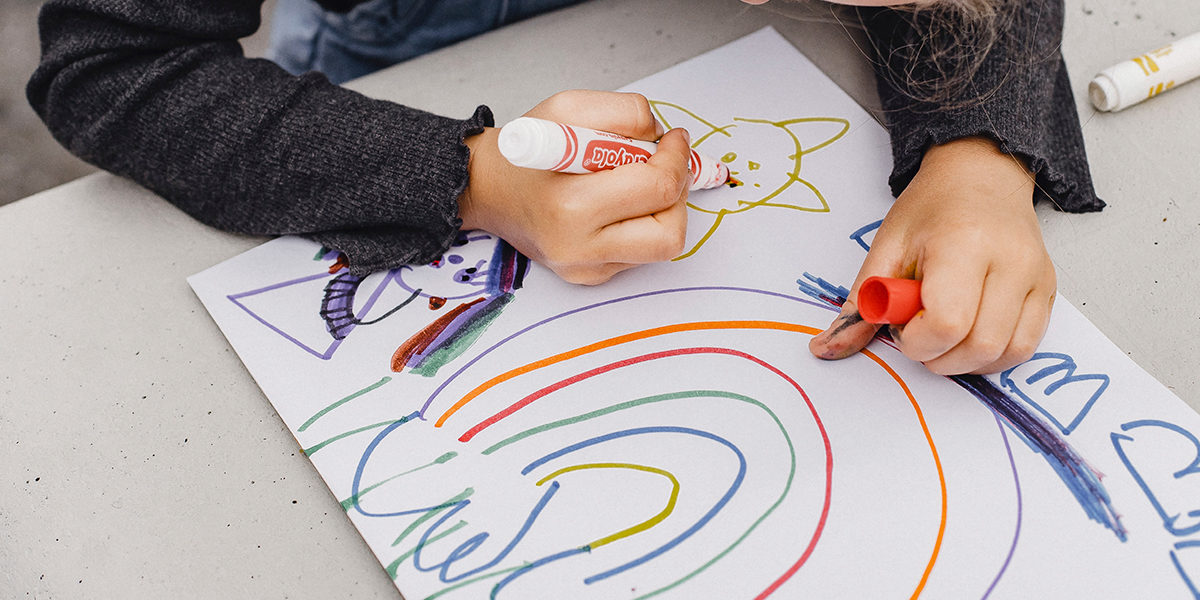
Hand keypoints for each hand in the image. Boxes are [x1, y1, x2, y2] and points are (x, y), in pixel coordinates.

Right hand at [458, 90, 690, 284]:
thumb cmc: (526, 152)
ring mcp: (585, 269)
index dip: (678, 159)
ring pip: (661, 248)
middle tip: (668, 166)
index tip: (675, 139)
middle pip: (669, 233)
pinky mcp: (591, 278)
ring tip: (646, 183)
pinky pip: (640, 254)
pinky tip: (622, 205)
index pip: (656, 188)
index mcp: (570, 206)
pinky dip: (644, 224)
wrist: (487, 190)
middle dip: (679, 192)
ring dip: (666, 210)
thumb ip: (623, 113)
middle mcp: (579, 247)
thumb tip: (664, 138)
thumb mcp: (567, 108)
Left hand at [809, 136, 1055, 374]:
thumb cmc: (932, 208)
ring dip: (966, 362)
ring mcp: (1035, 276)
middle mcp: (1010, 261)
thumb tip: (827, 349)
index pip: (947, 322)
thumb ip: (858, 304)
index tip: (901, 327)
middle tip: (918, 334)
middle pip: (979, 346)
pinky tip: (968, 336)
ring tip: (943, 334)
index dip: (917, 341)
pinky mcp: (1048, 290)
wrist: (981, 175)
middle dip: (939, 357)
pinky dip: (992, 355)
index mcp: (963, 244)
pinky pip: (1025, 346)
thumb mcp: (886, 247)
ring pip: (1007, 354)